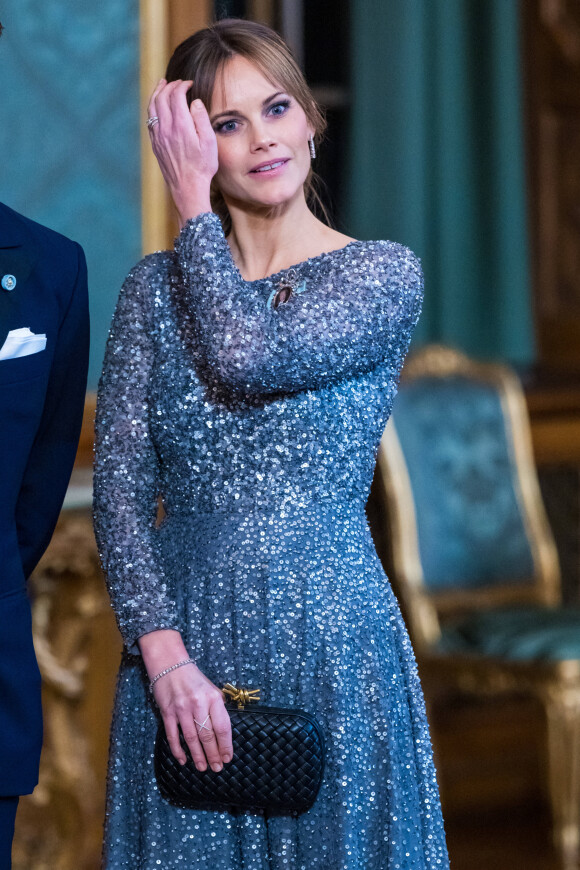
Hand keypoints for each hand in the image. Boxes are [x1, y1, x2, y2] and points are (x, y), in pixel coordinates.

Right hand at [139, 630, 231, 770]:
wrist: (170, 665)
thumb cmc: (194, 679)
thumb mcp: (212, 689)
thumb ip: (218, 708)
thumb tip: (224, 732)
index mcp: (213, 698)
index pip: (222, 727)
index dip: (225, 745)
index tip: (228, 758)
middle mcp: (198, 704)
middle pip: (207, 736)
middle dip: (213, 754)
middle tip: (217, 768)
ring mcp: (181, 709)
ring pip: (191, 739)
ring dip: (198, 756)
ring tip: (203, 768)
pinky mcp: (167, 712)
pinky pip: (173, 736)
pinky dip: (178, 750)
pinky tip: (183, 760)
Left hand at [147, 78, 217, 226]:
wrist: (187, 187)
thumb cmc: (202, 167)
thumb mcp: (209, 143)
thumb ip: (201, 119)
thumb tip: (194, 101)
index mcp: (181, 126)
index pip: (176, 95)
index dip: (182, 85)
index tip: (189, 84)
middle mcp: (166, 128)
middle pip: (162, 97)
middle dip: (169, 85)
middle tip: (178, 83)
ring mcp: (158, 136)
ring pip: (152, 107)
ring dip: (157, 92)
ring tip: (162, 84)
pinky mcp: (155, 143)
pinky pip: (150, 119)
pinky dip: (152, 106)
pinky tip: (157, 105)